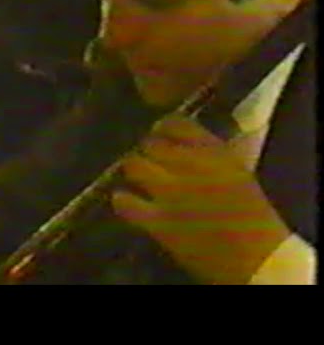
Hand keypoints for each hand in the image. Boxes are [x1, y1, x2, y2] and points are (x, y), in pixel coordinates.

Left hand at [111, 115, 290, 284]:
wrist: (259, 257)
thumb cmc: (253, 214)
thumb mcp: (237, 171)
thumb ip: (212, 154)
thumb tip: (188, 142)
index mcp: (213, 151)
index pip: (176, 123)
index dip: (163, 127)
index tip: (160, 133)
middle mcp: (188, 166)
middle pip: (150, 143)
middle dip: (147, 149)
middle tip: (148, 157)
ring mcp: (170, 193)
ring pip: (134, 166)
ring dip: (133, 169)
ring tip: (136, 175)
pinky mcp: (158, 221)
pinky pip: (126, 204)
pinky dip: (122, 201)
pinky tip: (124, 201)